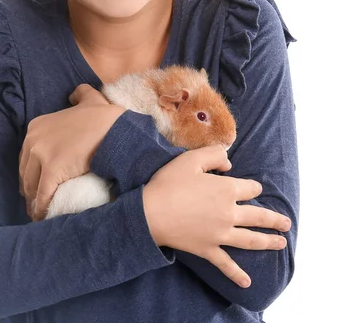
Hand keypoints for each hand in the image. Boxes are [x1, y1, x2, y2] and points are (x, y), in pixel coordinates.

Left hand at [18, 84, 125, 221]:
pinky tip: (44, 217)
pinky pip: (42, 196)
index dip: (32, 171)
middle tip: (38, 201)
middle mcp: (34, 140)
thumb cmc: (104, 117)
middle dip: (30, 188)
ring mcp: (42, 155)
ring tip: (41, 213)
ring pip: (31, 186)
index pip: (26, 156)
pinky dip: (42, 208)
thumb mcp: (89, 98)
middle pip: (26, 172)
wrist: (115, 129)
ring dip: (34, 201)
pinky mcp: (52, 171)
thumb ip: (79, 94)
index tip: (37, 183)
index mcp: (37, 126)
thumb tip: (73, 95)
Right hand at [142, 146, 291, 288]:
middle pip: (258, 216)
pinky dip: (237, 274)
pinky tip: (247, 282)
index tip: (252, 188)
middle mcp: (229, 213)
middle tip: (286, 223)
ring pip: (250, 239)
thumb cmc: (169, 183)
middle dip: (274, 219)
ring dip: (268, 242)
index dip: (252, 187)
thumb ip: (213, 155)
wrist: (151, 213)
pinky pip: (226, 264)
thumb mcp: (190, 159)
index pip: (250, 188)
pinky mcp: (209, 250)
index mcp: (226, 190)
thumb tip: (230, 162)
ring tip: (281, 243)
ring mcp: (221, 234)